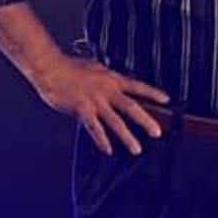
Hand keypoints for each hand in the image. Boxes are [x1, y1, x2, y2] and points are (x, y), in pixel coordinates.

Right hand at [37, 56, 170, 154]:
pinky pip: (95, 128)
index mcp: (111, 78)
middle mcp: (107, 90)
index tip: (167, 100)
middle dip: (146, 120)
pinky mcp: (83, 110)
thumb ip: (106, 76)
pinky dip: (102, 140)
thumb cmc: (68, 67)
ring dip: (127, 136)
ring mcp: (95, 101)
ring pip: (116, 121)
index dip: (153, 93)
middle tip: (157, 133)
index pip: (137, 86)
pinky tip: (108, 150)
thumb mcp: (95, 67)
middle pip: (131, 107)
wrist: (50, 68)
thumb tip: (115, 80)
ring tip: (137, 149)